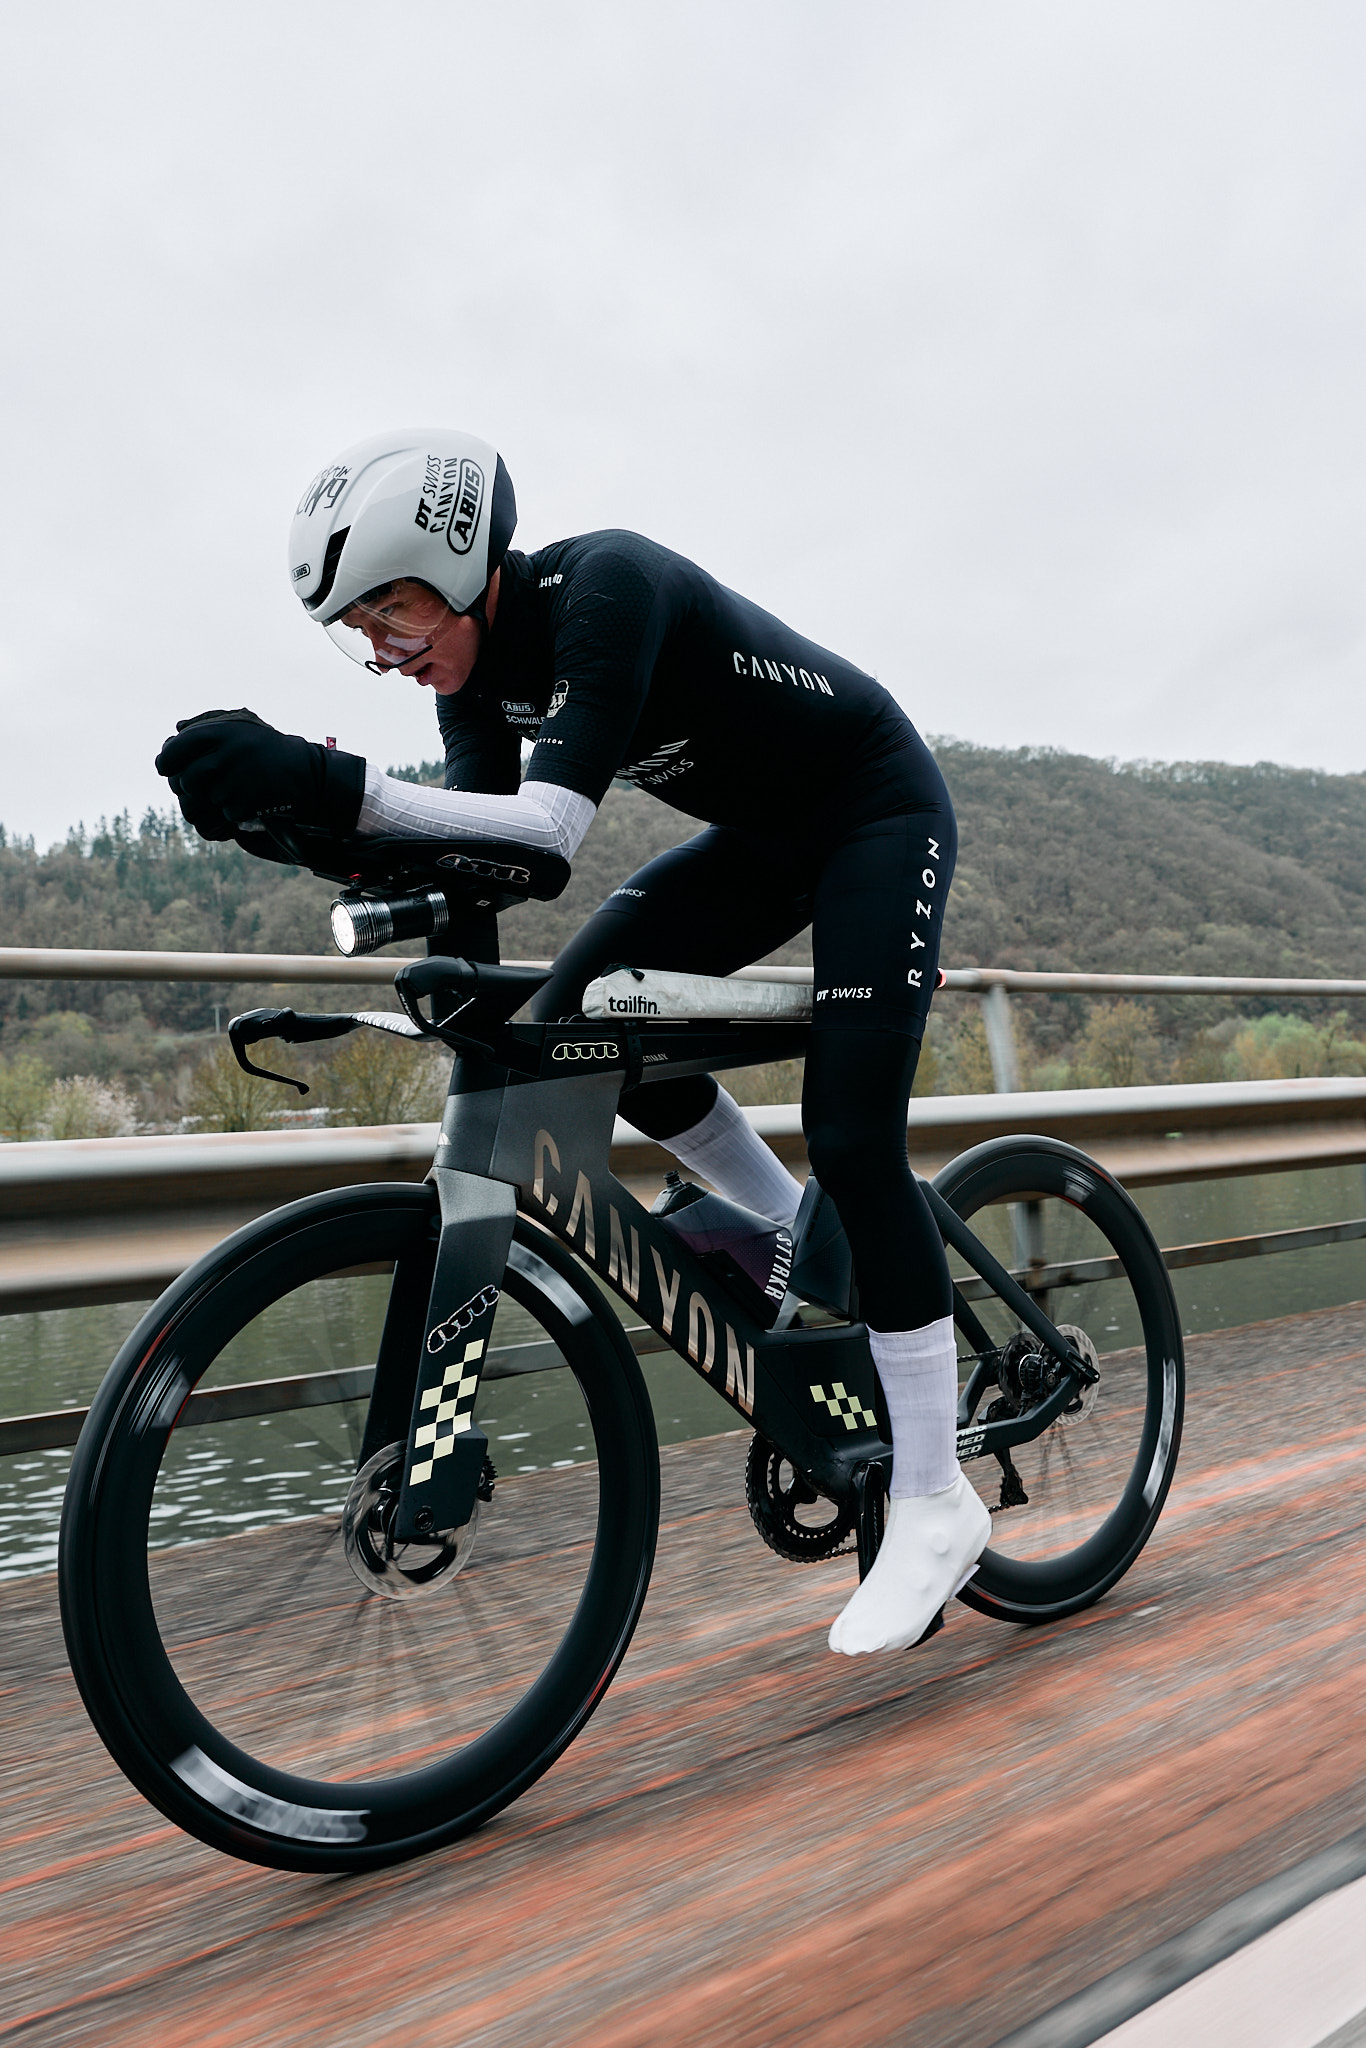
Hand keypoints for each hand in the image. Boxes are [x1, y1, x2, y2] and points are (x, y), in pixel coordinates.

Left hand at [156, 709, 364, 838]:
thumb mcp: (240, 726)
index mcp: (220, 731)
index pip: (175, 749)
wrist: (307, 772)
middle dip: (190, 787)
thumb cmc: (266, 748)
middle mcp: (226, 754)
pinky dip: (234, 811)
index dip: (166, 762)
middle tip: (201, 785)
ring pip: (205, 800)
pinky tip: (250, 799)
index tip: (168, 768)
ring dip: (215, 800)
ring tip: (235, 789)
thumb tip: (175, 731)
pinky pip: (225, 814)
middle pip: (186, 781)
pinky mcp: (246, 804)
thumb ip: (207, 724)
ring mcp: (237, 780)